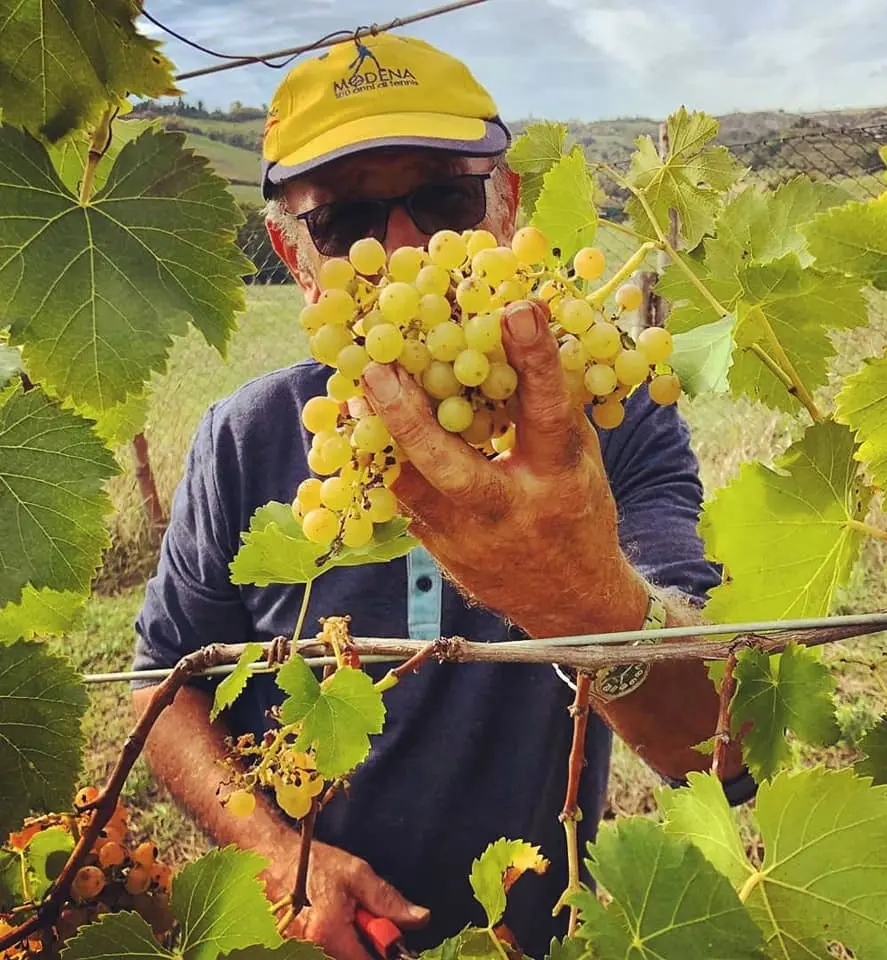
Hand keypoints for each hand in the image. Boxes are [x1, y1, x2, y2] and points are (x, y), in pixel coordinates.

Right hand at [264, 838, 429, 959]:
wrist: (273, 859)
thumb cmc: (314, 863)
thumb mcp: (357, 874)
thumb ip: (388, 900)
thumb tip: (420, 919)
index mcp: (330, 933)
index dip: (384, 951)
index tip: (390, 935)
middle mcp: (312, 948)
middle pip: (353, 958)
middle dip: (364, 944)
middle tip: (360, 915)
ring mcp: (300, 949)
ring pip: (340, 953)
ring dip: (350, 941)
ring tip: (343, 912)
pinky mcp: (294, 947)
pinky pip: (325, 949)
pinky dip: (335, 939)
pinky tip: (330, 917)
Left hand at [362, 299, 647, 637]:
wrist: (569, 601)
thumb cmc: (579, 515)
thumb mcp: (582, 461)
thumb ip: (553, 410)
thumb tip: (524, 340)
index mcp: (559, 480)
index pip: (548, 414)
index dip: (534, 360)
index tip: (516, 311)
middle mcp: (510, 511)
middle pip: (451, 465)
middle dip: (410, 417)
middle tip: (378, 370)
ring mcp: (467, 538)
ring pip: (409, 487)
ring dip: (380, 436)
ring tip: (360, 391)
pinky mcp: (439, 551)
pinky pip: (402, 502)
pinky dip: (384, 463)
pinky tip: (367, 429)